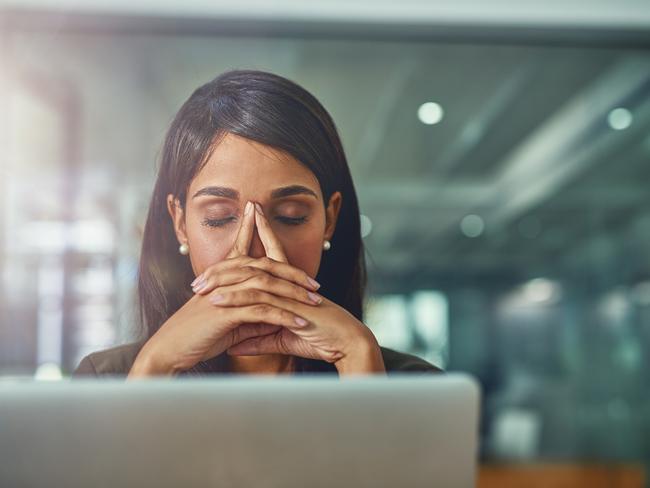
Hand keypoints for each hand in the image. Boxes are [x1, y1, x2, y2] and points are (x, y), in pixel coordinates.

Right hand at [128, 201, 321, 376]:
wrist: (168, 351)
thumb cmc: (194, 338)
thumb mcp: (227, 323)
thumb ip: (249, 315)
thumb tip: (273, 315)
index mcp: (221, 277)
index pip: (248, 254)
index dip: (268, 247)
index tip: (299, 262)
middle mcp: (223, 279)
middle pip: (265, 266)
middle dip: (293, 273)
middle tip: (315, 284)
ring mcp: (224, 293)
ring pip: (267, 286)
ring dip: (294, 294)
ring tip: (315, 302)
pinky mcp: (226, 312)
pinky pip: (262, 310)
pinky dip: (284, 316)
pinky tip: (301, 322)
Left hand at [212, 202, 385, 374]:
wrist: (348, 344)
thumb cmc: (320, 339)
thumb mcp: (282, 339)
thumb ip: (257, 339)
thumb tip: (234, 345)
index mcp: (289, 286)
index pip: (270, 256)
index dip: (257, 240)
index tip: (241, 228)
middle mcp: (289, 284)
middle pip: (254, 263)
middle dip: (228, 263)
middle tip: (202, 271)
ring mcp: (290, 293)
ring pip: (252, 279)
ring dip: (224, 281)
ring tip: (200, 287)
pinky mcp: (291, 307)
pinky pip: (259, 300)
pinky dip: (237, 299)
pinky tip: (217, 301)